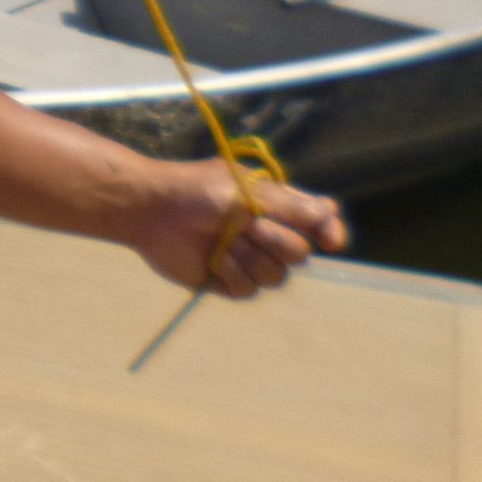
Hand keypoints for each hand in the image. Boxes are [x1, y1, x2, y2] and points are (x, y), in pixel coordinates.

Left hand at [127, 157, 348, 298]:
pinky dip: (231, 274)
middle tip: (246, 225)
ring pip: (275, 277)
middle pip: (299, 255)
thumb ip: (290, 206)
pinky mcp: (227, 280)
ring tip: (223, 241)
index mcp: (274, 205)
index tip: (331, 241)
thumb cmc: (195, 191)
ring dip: (249, 258)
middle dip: (275, 241)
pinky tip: (213, 259)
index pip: (318, 221)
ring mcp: (247, 258)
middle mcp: (265, 232)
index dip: (330, 231)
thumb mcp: (245, 191)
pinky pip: (248, 290)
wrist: (150, 212)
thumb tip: (331, 212)